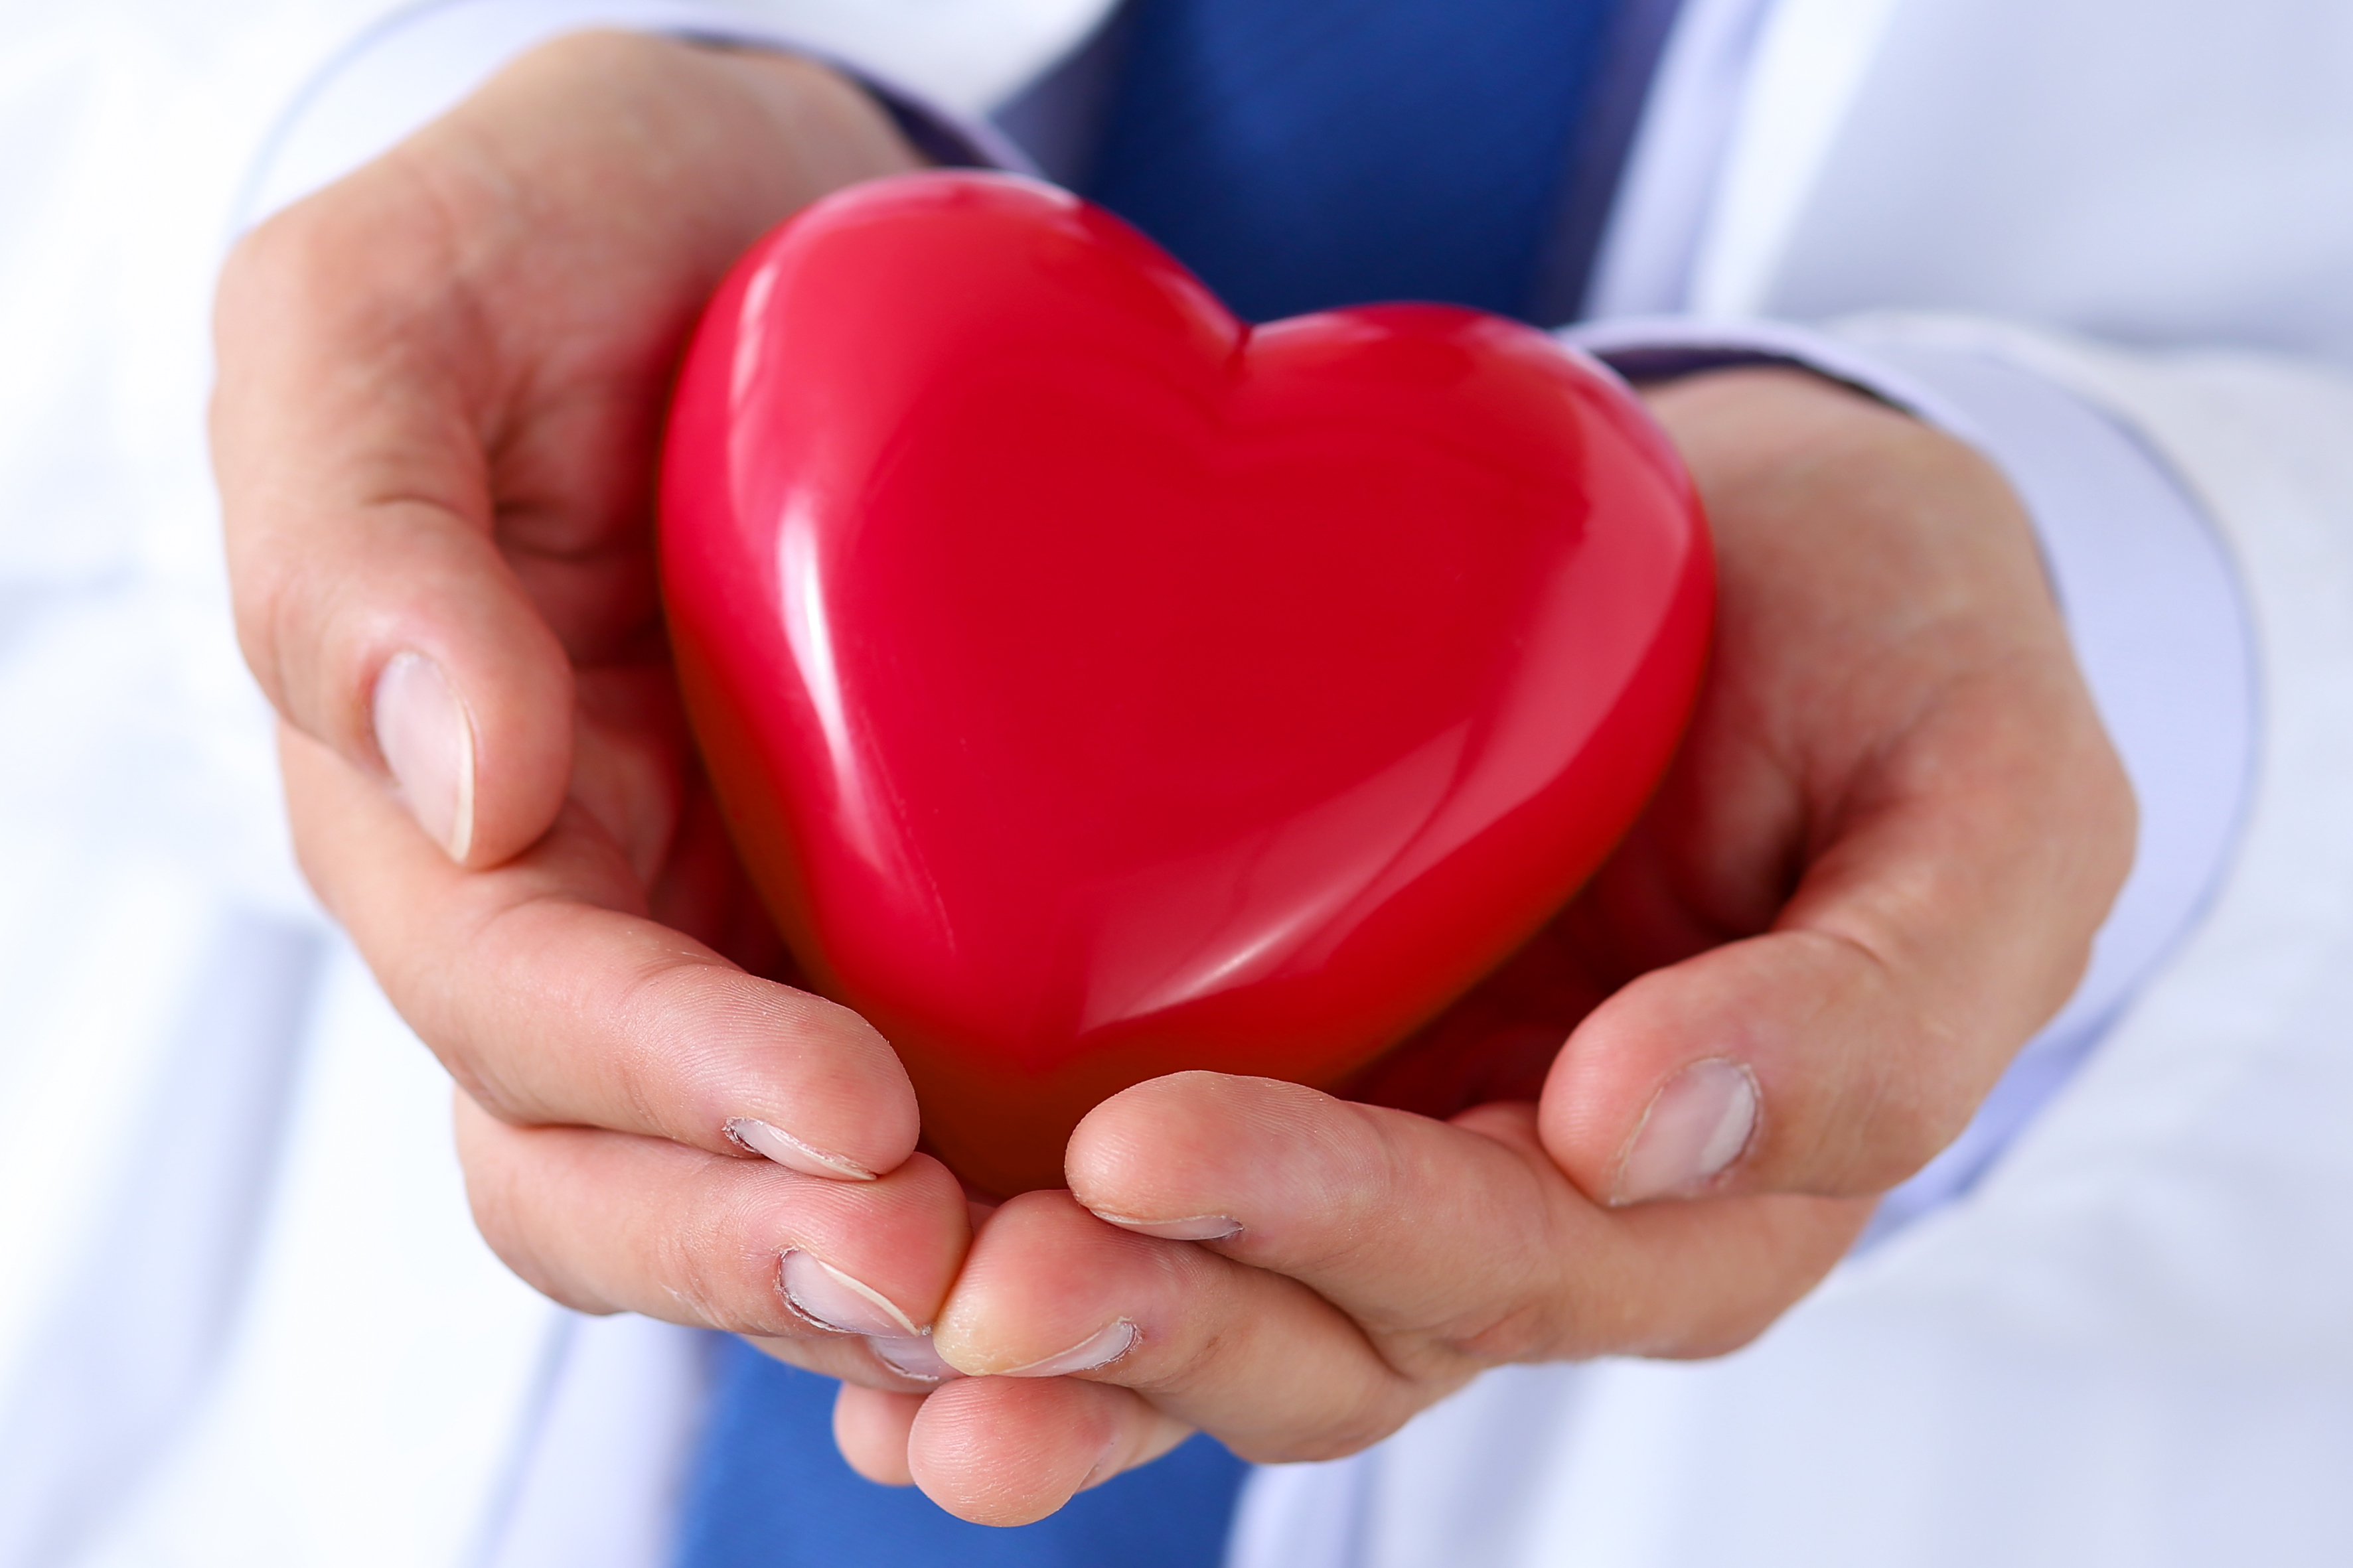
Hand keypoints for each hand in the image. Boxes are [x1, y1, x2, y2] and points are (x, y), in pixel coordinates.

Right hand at [214, 34, 971, 1385]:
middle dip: (767, 1244)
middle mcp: (567, 911)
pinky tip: (1124, 1233)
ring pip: (755, 1189)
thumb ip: (362, 529)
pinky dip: (992, 1195)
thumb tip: (460, 783)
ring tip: (1057, 1300)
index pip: (515, 1002)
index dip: (664, 1082)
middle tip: (964, 1272)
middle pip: (610, 1165)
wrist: (747, 215)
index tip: (850, 1120)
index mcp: (429, 801)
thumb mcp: (393, 303)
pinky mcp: (871, 919)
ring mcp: (715, 932)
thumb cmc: (553, 230)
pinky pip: (915, 1105)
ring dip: (888, 1275)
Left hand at [829, 367, 2136, 1518]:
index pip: (1514, 1256)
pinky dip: (1010, 1244)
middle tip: (974, 1296)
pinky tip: (854, 1264)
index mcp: (1708, 1184)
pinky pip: (1143, 1193)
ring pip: (1215, 1301)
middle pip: (1334, 1328)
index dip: (1338, 1223)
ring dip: (1052, 1340)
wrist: (1784, 543)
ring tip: (883, 1331)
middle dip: (1157, 1320)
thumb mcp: (1984, 798)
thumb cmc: (1906, 654)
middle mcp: (1531, 1203)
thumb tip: (1654, 1135)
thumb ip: (1878, 1002)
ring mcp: (1396, 1141)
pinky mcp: (1288, 1054)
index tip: (1152, 1146)